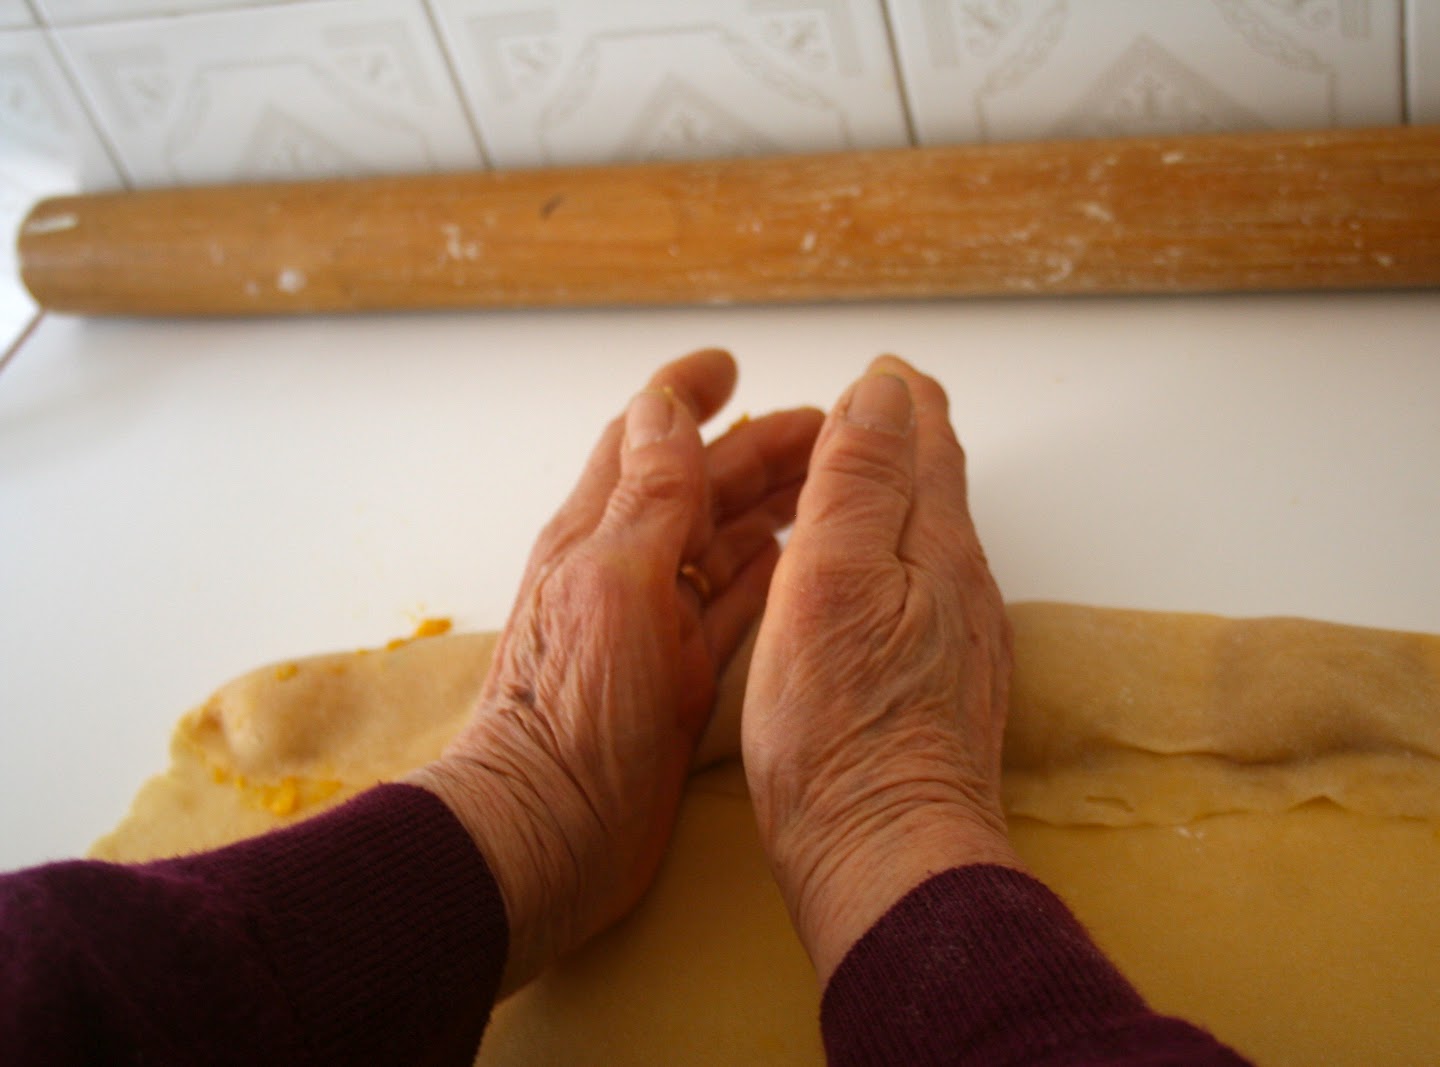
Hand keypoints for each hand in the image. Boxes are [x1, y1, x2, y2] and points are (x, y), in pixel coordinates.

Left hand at [411, 350, 821, 993]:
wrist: (549, 830)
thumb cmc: (574, 708)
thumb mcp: (615, 581)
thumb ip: (648, 495)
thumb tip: (663, 406)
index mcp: (599, 533)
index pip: (644, 438)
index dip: (686, 394)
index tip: (730, 364)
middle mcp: (626, 571)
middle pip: (700, 490)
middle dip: (759, 453)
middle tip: (830, 432)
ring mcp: (654, 628)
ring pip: (722, 547)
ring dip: (771, 510)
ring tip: (831, 489)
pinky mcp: (680, 680)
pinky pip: (731, 612)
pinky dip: (767, 582)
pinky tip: (802, 569)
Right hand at [742, 356, 1021, 983]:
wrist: (889, 857)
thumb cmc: (841, 729)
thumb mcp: (833, 576)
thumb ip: (861, 477)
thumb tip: (885, 386)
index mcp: (935, 546)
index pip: (927, 442)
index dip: (896, 401)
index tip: (878, 373)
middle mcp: (962, 587)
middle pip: (938, 490)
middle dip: (905, 443)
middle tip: (870, 412)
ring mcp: (959, 644)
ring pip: (931, 545)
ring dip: (900, 503)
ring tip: (862, 488)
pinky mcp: (940, 694)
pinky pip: (922, 601)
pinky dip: (895, 566)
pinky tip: (871, 589)